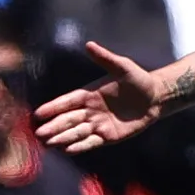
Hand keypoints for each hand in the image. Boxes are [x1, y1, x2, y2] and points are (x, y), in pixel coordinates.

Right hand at [34, 41, 166, 152]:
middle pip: (68, 119)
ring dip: (62, 138)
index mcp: (89, 94)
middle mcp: (90, 110)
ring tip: (48, 144)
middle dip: (54, 126)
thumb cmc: (139, 80)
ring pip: (77, 132)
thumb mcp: (123, 67)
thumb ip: (105, 58)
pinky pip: (92, 142)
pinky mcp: (109, 135)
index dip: (53, 108)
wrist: (156, 98)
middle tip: (38, 134)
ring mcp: (99, 124)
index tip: (38, 114)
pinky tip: (67, 150)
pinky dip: (80, 146)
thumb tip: (89, 44)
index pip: (67, 102)